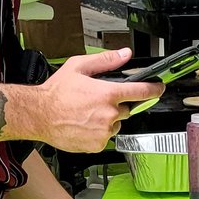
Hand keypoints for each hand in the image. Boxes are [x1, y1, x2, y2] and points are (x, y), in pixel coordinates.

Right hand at [27, 48, 162, 151]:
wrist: (38, 115)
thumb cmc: (56, 92)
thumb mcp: (79, 67)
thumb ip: (106, 61)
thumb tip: (124, 55)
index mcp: (107, 93)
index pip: (141, 91)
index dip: (154, 89)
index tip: (159, 88)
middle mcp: (109, 114)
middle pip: (126, 109)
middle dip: (116, 104)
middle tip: (96, 101)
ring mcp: (104, 131)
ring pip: (116, 124)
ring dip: (108, 119)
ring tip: (87, 113)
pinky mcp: (97, 144)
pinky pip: (105, 137)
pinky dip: (99, 132)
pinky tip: (84, 124)